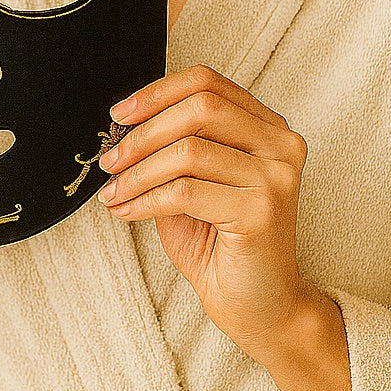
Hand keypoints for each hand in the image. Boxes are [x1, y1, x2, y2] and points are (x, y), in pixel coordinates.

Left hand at [97, 64, 311, 351]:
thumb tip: (123, 125)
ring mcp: (276, 176)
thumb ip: (174, 148)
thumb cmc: (222, 246)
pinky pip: (185, 191)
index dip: (157, 92)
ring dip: (138, 172)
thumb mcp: (193, 184)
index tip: (119, 113)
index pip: (209, 83)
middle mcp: (280, 145)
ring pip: (189, 151)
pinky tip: (126, 211)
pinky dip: (145, 200)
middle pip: (200, 108)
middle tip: (109, 159)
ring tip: (112, 192)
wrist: (259, 308)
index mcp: (268, 128)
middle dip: (144, 133)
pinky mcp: (262, 210)